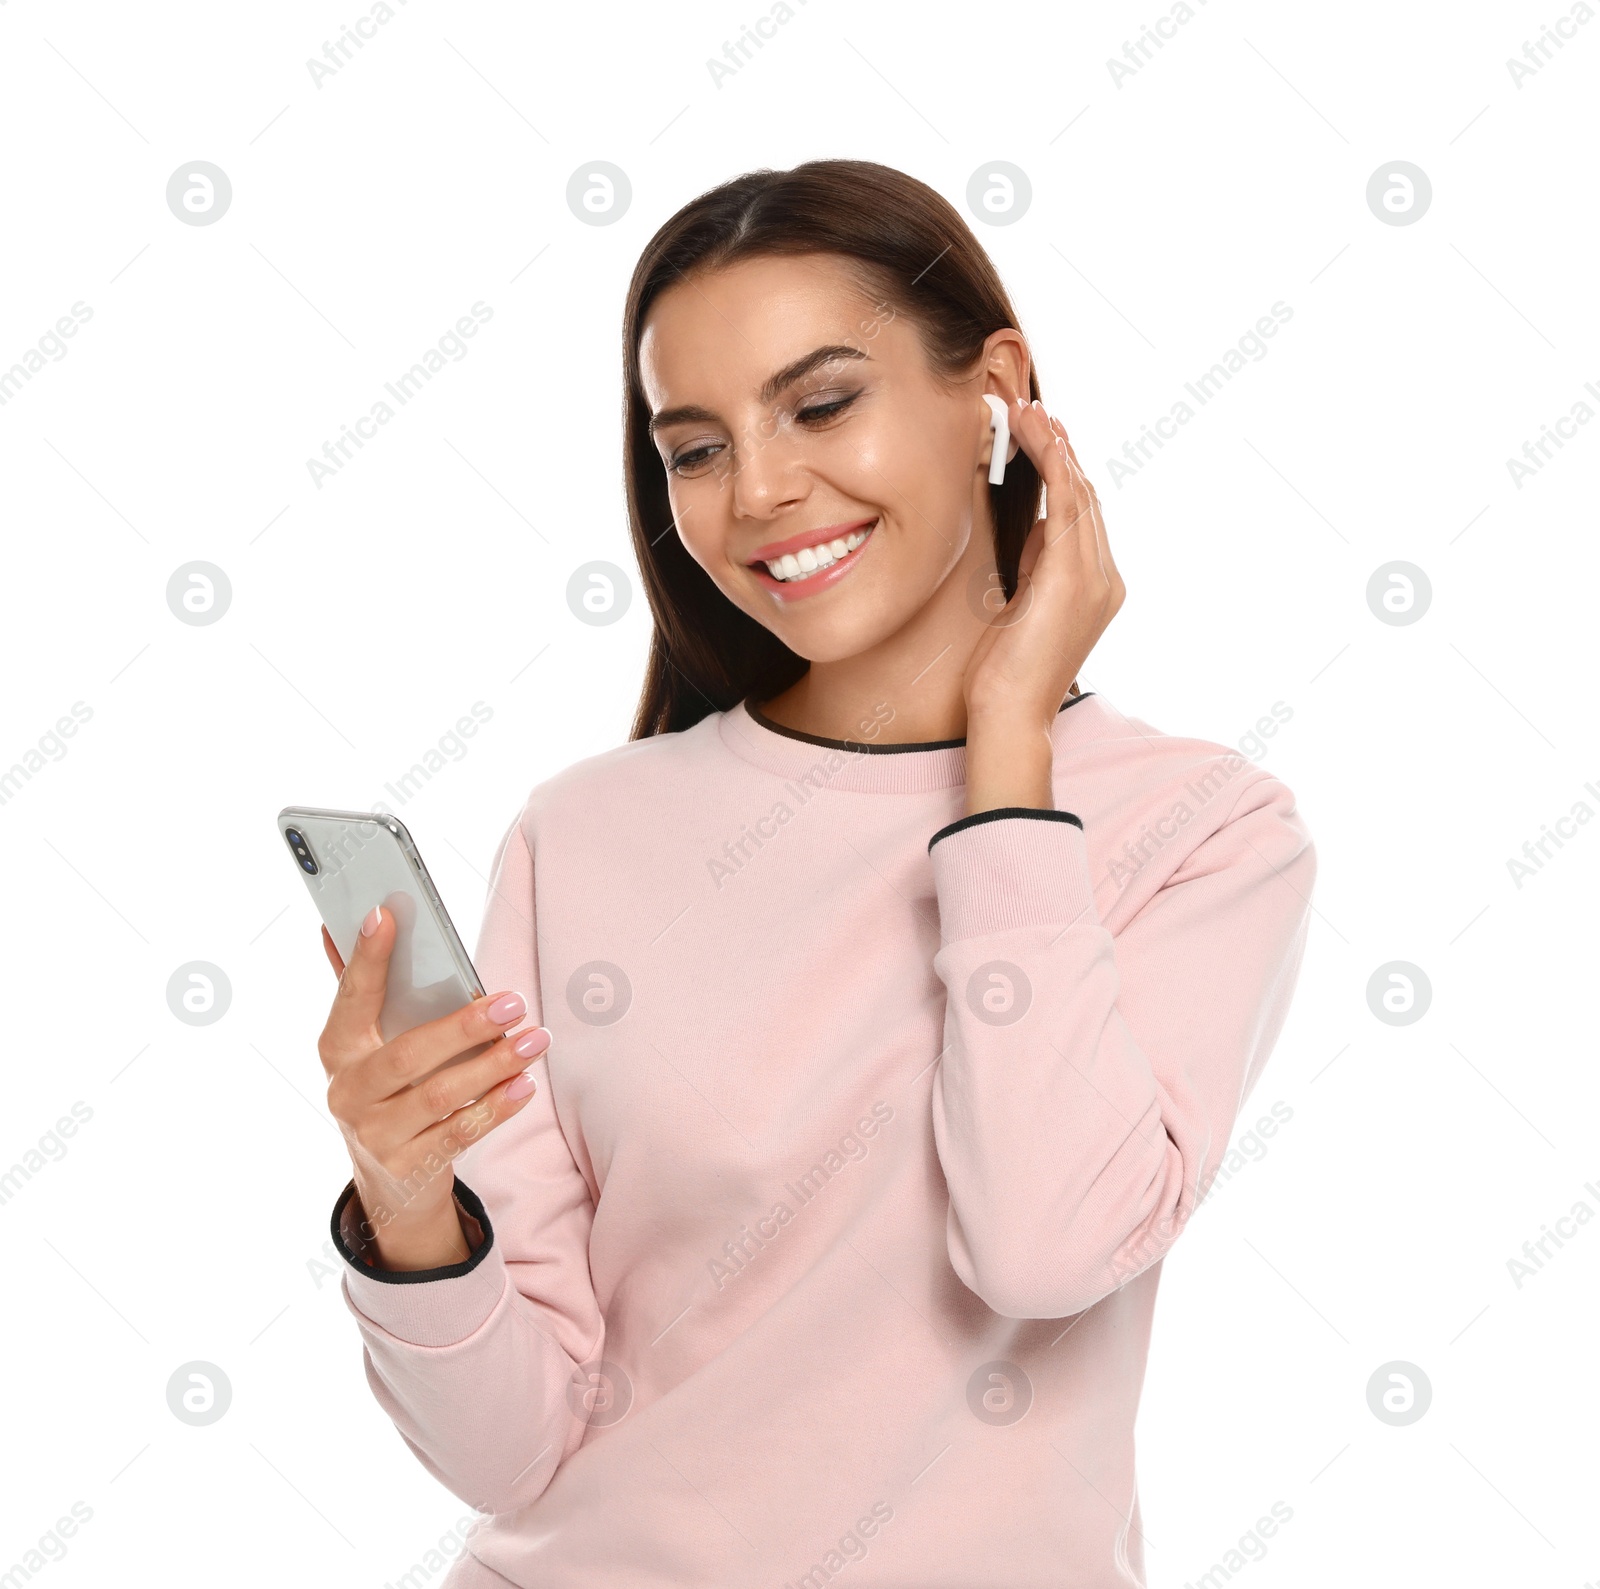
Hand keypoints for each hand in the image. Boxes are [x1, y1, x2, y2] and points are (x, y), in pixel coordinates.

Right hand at [318, 907, 548, 1270]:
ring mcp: (375, 1135)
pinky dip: (495, 1109)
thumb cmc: (388, 1090)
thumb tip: (335, 923)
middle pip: (408, 1055)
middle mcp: (348, 1092)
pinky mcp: (408, 1168)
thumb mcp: (369, 1046)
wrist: (388, 1183)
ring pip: (440, 1096)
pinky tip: (525, 1086)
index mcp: (338, 1048)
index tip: (386, 914)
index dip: (366, 958)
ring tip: (534, 1040)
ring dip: (493, 1066)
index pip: (352, 996)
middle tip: (514, 1001)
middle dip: (464, 1026)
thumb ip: (361, 990)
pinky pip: (459, 1134)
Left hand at [962, 398, 1124, 813]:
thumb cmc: (1003, 673)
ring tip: (1027, 410)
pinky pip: (1068, 505)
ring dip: (1053, 445)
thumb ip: (1035, 566)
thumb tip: (1032, 527)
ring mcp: (1096, 577)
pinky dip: (1054, 465)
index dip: (1061, 468)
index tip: (1038, 434)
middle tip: (1029, 407)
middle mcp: (1106, 577)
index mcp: (1096, 585)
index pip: (1081, 513)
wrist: (1009, 714)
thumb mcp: (1021, 605)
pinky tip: (1038, 436)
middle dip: (1058, 447)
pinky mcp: (1074, 577)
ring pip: (1078, 492)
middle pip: (1084, 494)